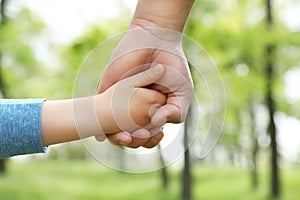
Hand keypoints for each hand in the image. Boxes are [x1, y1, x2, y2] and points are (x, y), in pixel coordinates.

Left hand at [96, 26, 192, 147]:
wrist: (156, 40)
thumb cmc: (172, 65)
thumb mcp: (182, 92)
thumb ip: (175, 112)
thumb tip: (157, 126)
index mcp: (153, 112)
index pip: (149, 135)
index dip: (151, 140)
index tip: (157, 134)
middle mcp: (136, 110)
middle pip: (131, 136)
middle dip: (135, 142)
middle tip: (139, 135)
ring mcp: (120, 103)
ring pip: (114, 130)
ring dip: (118, 139)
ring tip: (125, 136)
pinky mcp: (107, 92)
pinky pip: (98, 114)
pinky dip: (99, 128)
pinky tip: (102, 134)